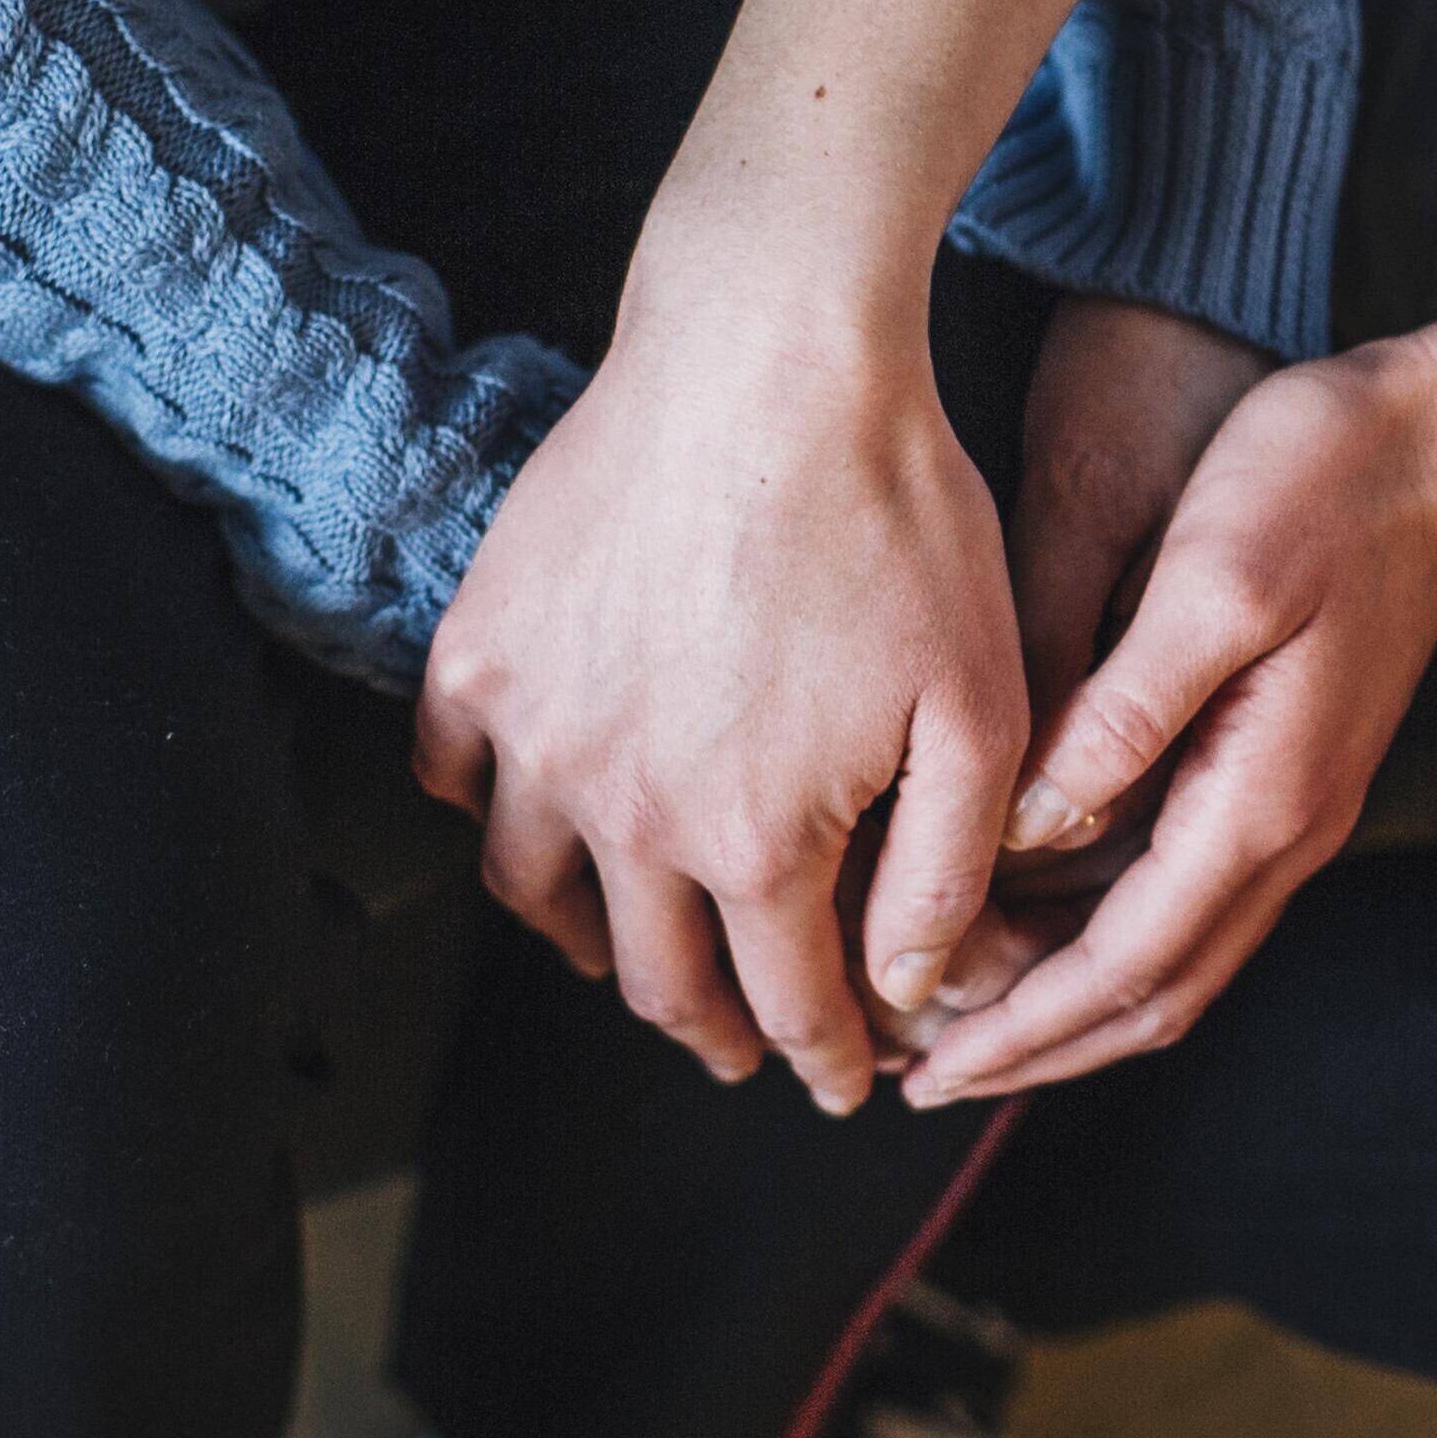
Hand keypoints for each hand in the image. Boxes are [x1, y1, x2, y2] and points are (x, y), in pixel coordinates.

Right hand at [416, 277, 1022, 1115]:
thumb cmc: (899, 515)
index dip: (824, 1059)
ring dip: (598, 949)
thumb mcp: (979, 703)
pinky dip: (496, 821)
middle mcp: (624, 812)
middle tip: (749, 1046)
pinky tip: (539, 818)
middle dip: (717, 1033)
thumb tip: (908, 994)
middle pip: (659, 980)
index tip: (841, 1084)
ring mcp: (535, 734)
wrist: (770, 354)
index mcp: (754, 842)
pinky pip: (456, 781)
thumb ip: (943, 869)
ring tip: (639, 952)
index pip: (788, 1002)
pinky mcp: (478, 655)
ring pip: (540, 900)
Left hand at [900, 326, 1436, 1103]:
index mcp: (1258, 800)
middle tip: (924, 1075)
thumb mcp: (1213, 581)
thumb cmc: (1328, 480)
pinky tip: (1040, 922)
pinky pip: (1188, 901)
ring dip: (1070, 1007)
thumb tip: (1036, 826)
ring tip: (963, 1019)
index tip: (928, 1071)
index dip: (1019, 1030)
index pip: (1122, 967)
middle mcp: (1283, 831)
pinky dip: (1107, 940)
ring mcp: (1292, 807)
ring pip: (1174, 960)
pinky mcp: (1287, 771)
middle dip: (1035, 1049)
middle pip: (1151, 997)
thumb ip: (1123, 712)